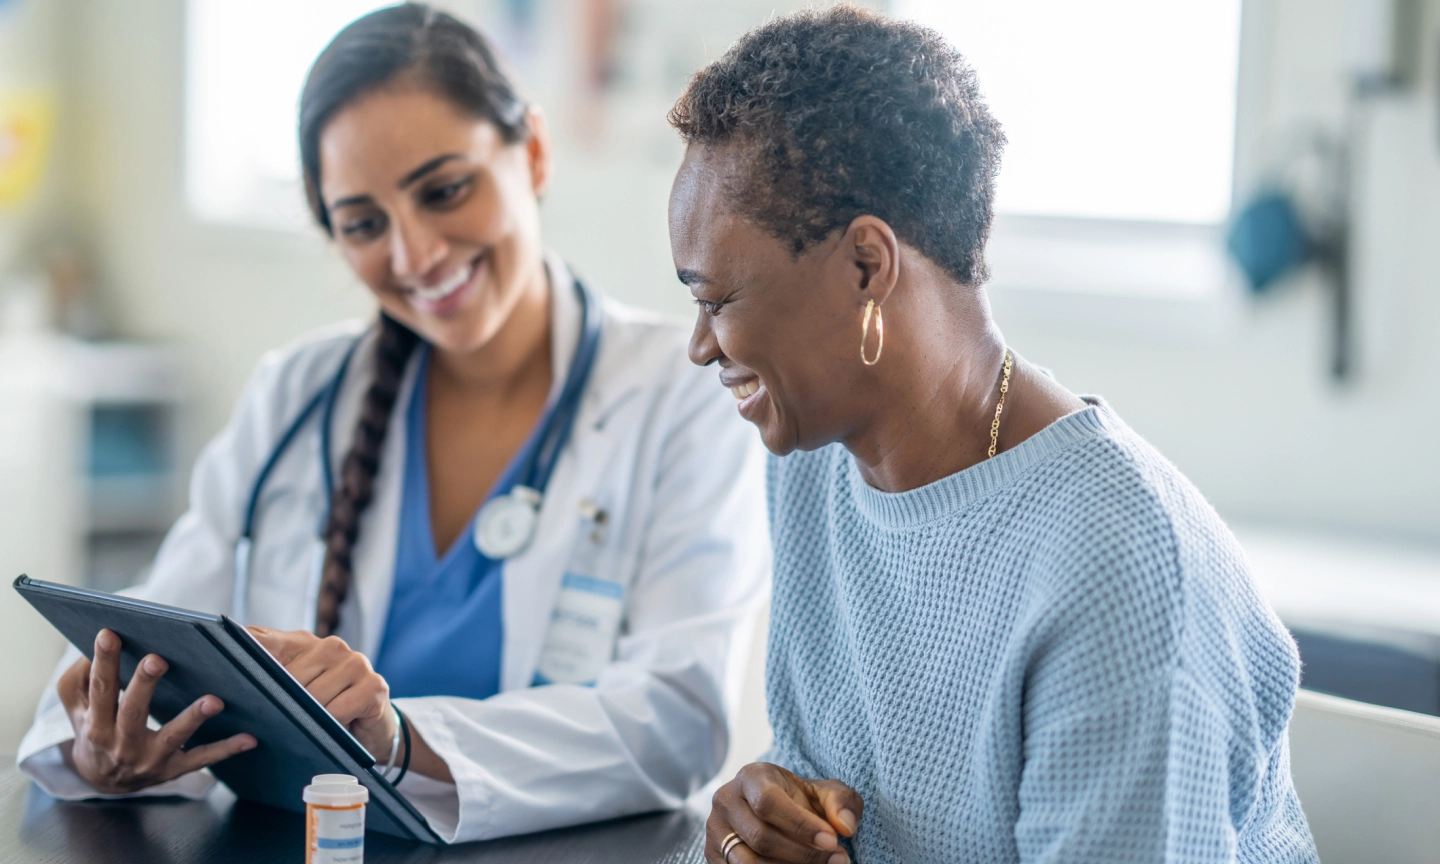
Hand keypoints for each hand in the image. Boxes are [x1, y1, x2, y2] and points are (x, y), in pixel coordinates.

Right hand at [57, 628, 256, 793]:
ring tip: (215, 700)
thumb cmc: (95, 727)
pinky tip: (251, 738)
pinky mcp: (172, 770)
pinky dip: (226, 750)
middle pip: (132, 711)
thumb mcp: (76, 706)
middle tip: (158, 659)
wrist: (102, 781)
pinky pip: (201, 759)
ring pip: (172, 737)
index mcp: (95, 722)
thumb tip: (102, 645)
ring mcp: (148, 759)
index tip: (110, 633)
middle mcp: (120, 743)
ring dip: (194, 718)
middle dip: (144, 684)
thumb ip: (80, 677)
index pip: (99, 688)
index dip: (103, 661)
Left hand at [245, 627, 395, 761]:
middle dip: (285, 704)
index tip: (219, 656)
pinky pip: (338, 710)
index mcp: (305, 643)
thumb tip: (231, 672)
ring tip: (320, 724)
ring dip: (313, 720)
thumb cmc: (326, 711)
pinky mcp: (374, 686)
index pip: (264, 641)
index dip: (244, 649)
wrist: (373, 730)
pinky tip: (341, 726)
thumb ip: (269, 678)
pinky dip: (334, 725)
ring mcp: (356, 663)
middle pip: (289, 679)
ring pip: (314, 697)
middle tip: (290, 719)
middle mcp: (332, 646)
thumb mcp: (295, 694)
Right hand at [707, 762, 862, 863]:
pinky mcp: (713, 856)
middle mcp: (726, 801)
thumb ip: (841, 803)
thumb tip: (845, 827)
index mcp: (750, 777)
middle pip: (760, 837)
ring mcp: (715, 831)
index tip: (832, 841)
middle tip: (837, 859)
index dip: (800, 825)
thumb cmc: (802, 801)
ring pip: (748, 863)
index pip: (768, 803)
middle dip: (803, 854)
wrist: (776, 813)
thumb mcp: (825, 794)